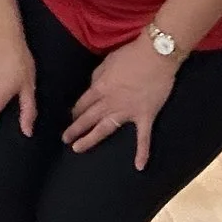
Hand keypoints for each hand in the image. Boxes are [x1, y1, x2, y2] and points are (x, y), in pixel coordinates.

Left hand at [64, 33, 179, 170]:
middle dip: (74, 129)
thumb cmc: (131, 54)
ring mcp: (127, 111)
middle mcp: (110, 102)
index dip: (75, 111)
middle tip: (64, 139)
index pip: (83, 103)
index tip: (70, 118)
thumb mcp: (107, 62)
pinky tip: (139, 166)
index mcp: (100, 87)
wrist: (156, 55)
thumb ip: (98, 76)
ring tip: (77, 149)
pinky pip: (143, 138)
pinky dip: (142, 152)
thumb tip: (93, 87)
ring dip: (90, 139)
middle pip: (88, 118)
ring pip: (104, 129)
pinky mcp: (145, 116)